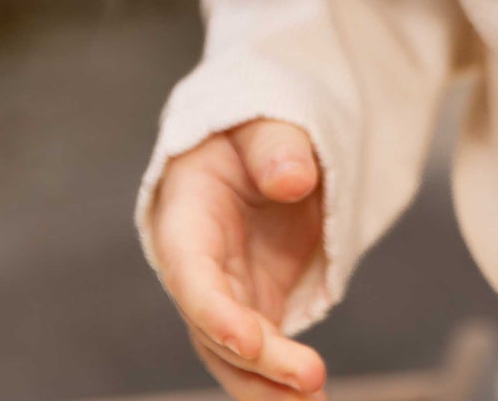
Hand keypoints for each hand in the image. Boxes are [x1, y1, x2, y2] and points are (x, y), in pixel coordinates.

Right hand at [148, 119, 330, 399]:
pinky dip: (283, 378)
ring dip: (269, 386)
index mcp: (185, 221)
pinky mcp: (258, 302)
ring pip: (237, 353)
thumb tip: (294, 181)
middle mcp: (198, 269)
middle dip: (258, 361)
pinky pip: (264, 350)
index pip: (193, 276)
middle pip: (216, 328)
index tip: (249, 340)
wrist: (257, 148)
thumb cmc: (251, 133)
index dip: (216, 312)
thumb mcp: (262, 124)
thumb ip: (275, 147)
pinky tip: (312, 397)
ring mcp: (228, 291)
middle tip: (308, 380)